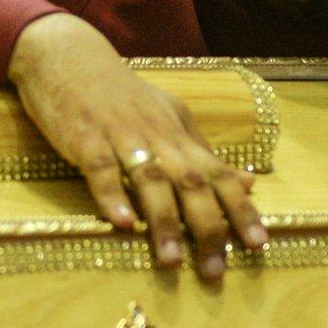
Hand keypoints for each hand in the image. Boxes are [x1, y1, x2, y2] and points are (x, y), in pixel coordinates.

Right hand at [9, 15, 266, 280]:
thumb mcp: (170, 118)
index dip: (241, 209)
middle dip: (207, 228)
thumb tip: (249, 183)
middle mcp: (158, 136)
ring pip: (150, 180)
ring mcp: (121, 135)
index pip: (219, 175)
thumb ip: (205, 154)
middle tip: (215, 271)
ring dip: (163, 221)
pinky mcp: (85, 136)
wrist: (68, 56)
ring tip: (171, 260)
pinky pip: (100, 167)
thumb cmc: (121, 95)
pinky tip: (122, 224)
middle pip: (192, 183)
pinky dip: (112, 194)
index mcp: (179, 136)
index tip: (258, 244)